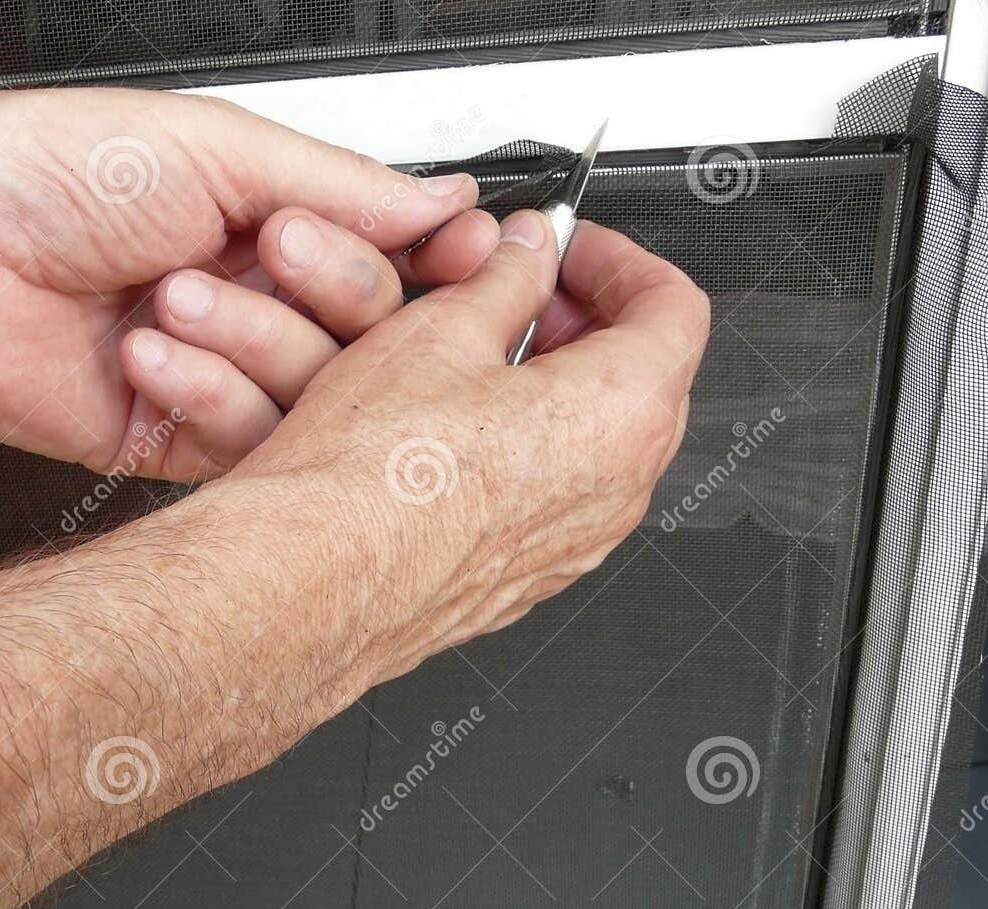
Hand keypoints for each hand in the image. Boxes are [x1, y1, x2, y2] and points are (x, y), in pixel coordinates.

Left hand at [0, 87, 496, 478]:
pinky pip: (247, 444)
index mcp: (266, 220)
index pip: (392, 260)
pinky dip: (211, 393)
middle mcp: (252, 300)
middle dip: (336, 293)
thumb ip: (346, 186)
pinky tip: (151, 353)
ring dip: (257, 340)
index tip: (468, 257)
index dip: (431, 264)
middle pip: (373, 336)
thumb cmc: (46, 174)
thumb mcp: (219, 148)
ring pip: (316, 395)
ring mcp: (219, 374)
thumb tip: (447, 200)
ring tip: (174, 292)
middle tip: (280, 252)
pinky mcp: (177, 438)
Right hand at [235, 212, 710, 673]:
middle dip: (584, 325)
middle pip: (643, 379)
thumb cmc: (370, 478)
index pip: (672, 307)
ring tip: (474, 367)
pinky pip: (551, 501)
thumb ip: (504, 280)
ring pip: (595, 446)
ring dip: (553, 393)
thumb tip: (526, 254)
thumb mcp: (439, 333)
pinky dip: (523, 457)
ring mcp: (576, 545)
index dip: (619, 260)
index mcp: (620, 411)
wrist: (315, 582)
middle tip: (520, 299)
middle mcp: (618, 489)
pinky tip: (452, 438)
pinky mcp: (526, 579)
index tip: (570, 248)